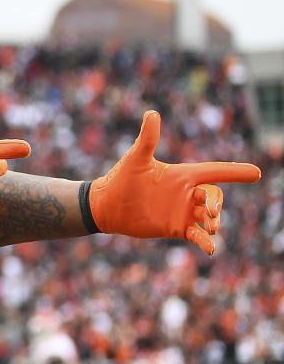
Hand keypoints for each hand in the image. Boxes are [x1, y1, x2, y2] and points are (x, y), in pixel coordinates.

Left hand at [88, 110, 260, 254]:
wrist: (106, 205)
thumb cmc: (121, 178)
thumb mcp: (136, 158)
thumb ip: (147, 138)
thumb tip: (151, 113)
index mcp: (183, 175)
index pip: (214, 171)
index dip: (235, 171)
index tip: (256, 173)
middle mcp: (187, 193)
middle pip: (214, 196)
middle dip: (218, 203)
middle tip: (211, 212)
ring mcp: (183, 211)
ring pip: (209, 217)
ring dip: (215, 222)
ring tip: (213, 227)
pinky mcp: (176, 227)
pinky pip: (197, 235)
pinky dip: (206, 242)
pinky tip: (211, 249)